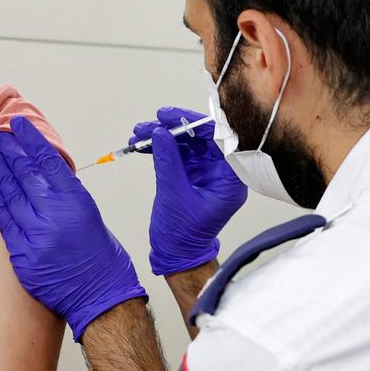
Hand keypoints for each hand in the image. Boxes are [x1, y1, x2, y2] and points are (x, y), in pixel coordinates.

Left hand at [0, 116, 146, 341]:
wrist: (101, 295)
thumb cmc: (101, 255)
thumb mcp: (88, 212)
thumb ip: (64, 192)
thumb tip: (42, 170)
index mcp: (75, 201)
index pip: (47, 160)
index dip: (30, 140)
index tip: (18, 125)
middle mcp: (54, 216)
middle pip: (25, 174)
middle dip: (10, 152)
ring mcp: (36, 237)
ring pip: (11, 196)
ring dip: (0, 174)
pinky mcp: (23, 257)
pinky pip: (5, 224)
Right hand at [130, 106, 247, 275]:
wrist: (177, 254)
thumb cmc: (184, 235)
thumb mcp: (174, 195)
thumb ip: (168, 161)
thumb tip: (159, 132)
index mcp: (231, 179)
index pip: (219, 139)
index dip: (195, 123)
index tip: (171, 117)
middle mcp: (222, 172)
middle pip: (201, 137)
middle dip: (174, 127)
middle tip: (151, 122)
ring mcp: (207, 172)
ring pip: (187, 143)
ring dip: (162, 136)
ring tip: (138, 134)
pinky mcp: (192, 174)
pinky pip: (178, 153)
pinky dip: (160, 148)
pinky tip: (141, 144)